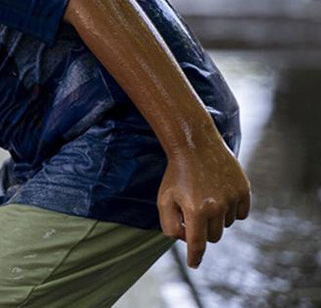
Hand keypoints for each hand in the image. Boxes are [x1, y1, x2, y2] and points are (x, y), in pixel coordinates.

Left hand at [157, 144, 250, 267]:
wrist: (195, 145)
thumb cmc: (176, 174)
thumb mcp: (164, 199)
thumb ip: (170, 225)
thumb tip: (185, 241)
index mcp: (195, 210)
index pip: (197, 244)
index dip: (195, 257)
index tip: (194, 264)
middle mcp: (217, 206)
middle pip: (213, 236)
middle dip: (203, 230)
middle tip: (194, 212)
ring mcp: (233, 198)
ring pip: (227, 225)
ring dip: (217, 218)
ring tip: (205, 197)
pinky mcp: (244, 190)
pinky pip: (241, 214)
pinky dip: (232, 210)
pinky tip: (220, 195)